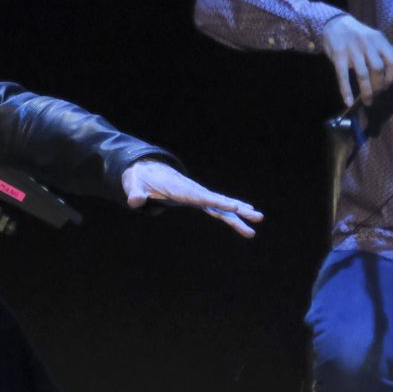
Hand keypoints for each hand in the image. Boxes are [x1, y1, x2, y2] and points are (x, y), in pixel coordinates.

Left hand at [121, 160, 262, 237]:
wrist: (146, 171)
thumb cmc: (141, 179)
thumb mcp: (135, 185)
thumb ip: (135, 193)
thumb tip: (134, 202)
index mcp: (182, 189)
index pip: (203, 198)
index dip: (218, 202)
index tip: (235, 206)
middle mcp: (194, 192)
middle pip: (218, 202)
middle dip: (237, 209)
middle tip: (258, 216)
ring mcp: (197, 195)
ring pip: (221, 206)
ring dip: (239, 214)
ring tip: (258, 220)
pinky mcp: (197, 199)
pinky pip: (217, 208)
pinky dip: (231, 212)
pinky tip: (246, 216)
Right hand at [319, 13, 392, 107]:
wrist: (334, 23)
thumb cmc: (355, 34)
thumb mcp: (372, 37)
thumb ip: (381, 51)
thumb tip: (390, 70)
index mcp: (379, 39)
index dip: (392, 76)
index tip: (388, 86)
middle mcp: (367, 43)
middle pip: (378, 69)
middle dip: (379, 86)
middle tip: (377, 95)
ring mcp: (352, 49)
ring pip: (363, 74)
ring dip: (367, 91)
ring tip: (368, 101)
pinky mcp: (338, 55)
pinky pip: (343, 75)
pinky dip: (346, 90)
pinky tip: (348, 101)